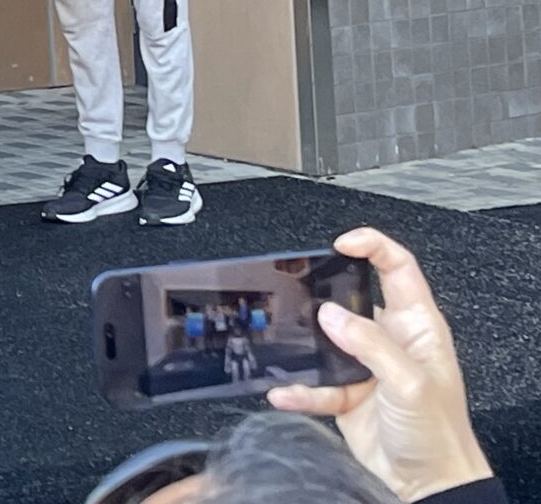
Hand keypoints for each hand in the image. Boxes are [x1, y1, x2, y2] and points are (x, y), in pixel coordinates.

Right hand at [269, 228, 492, 501]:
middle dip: (324, 295)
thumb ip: (371, 345)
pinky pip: (314, 383)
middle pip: (351, 300)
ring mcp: (366, 367)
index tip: (342, 244)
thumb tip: (331, 315)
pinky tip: (284, 391)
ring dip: (304, 346)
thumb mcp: (411, 383)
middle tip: (301, 293)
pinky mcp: (347, 394)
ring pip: (325, 341)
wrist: (429, 485)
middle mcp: (390, 341)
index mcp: (417, 327)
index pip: (397, 269)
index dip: (372, 247)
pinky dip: (296, 388)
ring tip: (287, 344)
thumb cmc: (440, 435)